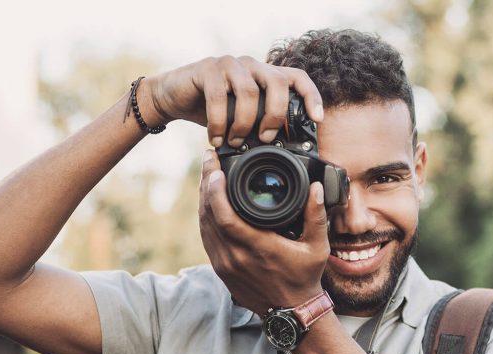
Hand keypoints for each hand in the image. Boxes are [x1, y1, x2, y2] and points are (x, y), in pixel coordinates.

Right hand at [147, 56, 323, 147]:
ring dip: (244, 123)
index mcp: (266, 75)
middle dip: (276, 114)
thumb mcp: (244, 118)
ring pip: (248, 91)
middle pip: (277, 83)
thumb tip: (284, 150)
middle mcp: (252, 65)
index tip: (317, 120)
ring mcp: (231, 64)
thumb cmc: (214, 110)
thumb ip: (262, 124)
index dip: (311, 97)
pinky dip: (219, 122)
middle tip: (267, 138)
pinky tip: (216, 139)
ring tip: (236, 142)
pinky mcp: (208, 69)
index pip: (298, 78)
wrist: (175, 97)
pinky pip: (218, 96)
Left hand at [198, 149, 329, 313]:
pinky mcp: (220, 269)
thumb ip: (316, 216)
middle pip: (208, 215)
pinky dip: (205, 216)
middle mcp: (235, 256)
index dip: (215, 190)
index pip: (225, 216)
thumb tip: (316, 188)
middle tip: (208, 159)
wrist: (290, 311)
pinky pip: (206, 237)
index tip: (215, 168)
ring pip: (204, 225)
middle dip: (205, 184)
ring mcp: (224, 264)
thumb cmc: (304, 278)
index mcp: (258, 248)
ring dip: (203, 198)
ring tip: (207, 174)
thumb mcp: (317, 247)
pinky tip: (209, 201)